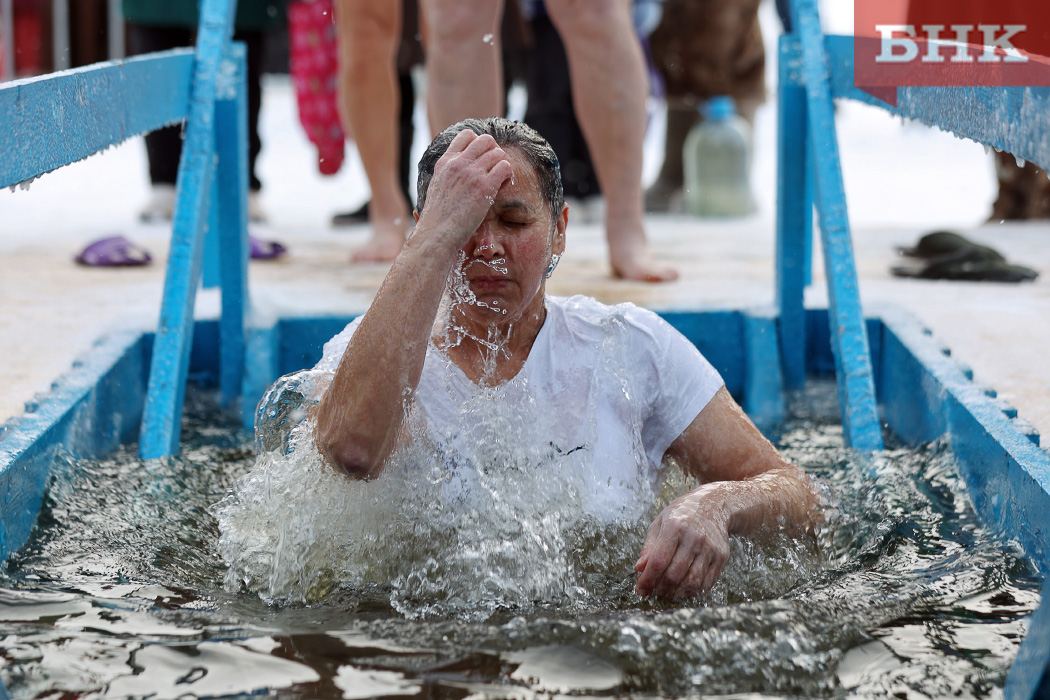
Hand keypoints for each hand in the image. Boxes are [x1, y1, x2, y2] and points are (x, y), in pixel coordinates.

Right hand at [416, 129, 514, 248]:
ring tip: (498, 181)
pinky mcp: (484, 186)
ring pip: (498, 153)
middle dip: (494, 152)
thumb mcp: (437, 186)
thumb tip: (459, 171)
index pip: (467, 135)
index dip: (479, 144)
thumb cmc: (438, 218)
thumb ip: (449, 173)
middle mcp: (458, 163)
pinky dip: (507, 175)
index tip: (481, 159)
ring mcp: (472, 173)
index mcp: (446, 161)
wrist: (437, 233)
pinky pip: (505, 167)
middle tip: (493, 169)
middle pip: (486, 140)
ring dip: (502, 165)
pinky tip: (501, 187)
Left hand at [634, 485, 730, 599]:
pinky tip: (684, 589)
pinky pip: (707, 583)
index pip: (658, 561)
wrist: (715, 504)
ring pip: (692, 582)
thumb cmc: (682, 514)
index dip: (647, 580)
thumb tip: (639, 569)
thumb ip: (649, 547)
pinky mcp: (722, 557)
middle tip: (654, 592)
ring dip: (677, 594)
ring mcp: (710, 548)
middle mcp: (694, 537)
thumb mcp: (660, 523)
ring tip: (668, 592)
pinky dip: (693, 592)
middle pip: (674, 574)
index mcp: (675, 526)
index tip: (640, 590)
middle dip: (661, 589)